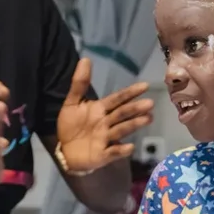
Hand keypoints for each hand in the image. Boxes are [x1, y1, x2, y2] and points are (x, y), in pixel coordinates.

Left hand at [55, 59, 154, 174]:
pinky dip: (121, 150)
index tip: (144, 86)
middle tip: (149, 104)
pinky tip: (129, 147)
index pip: (117, 99)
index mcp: (101, 109)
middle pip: (122, 114)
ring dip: (133, 125)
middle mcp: (106, 123)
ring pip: (121, 130)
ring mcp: (105, 139)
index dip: (129, 93)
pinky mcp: (102, 155)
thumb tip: (86, 59)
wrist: (64, 150)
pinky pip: (112, 152)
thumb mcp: (72, 102)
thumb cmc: (71, 125)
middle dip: (135, 109)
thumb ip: (80, 83)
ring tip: (147, 119)